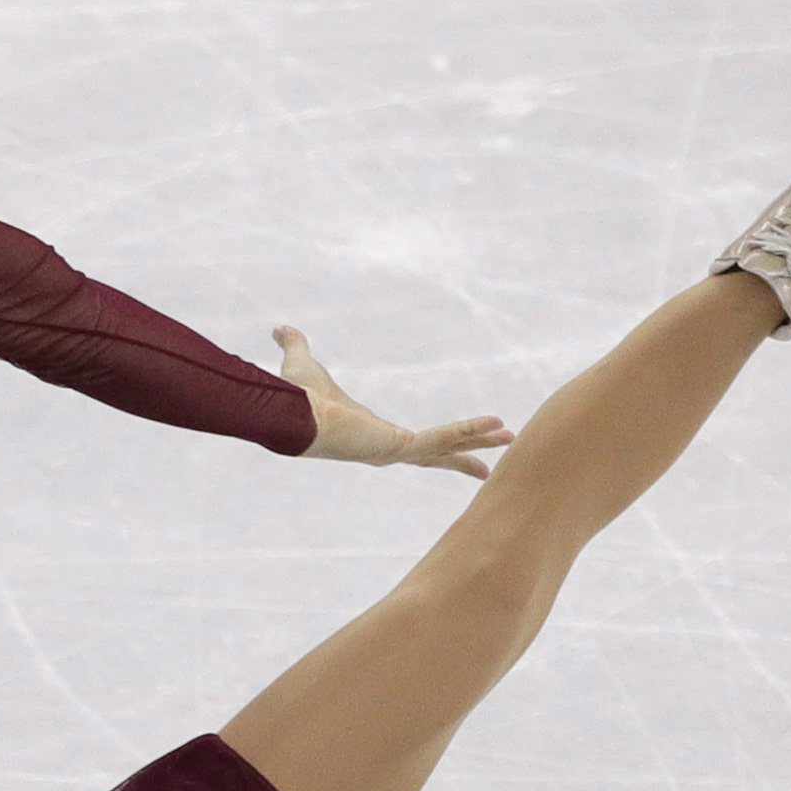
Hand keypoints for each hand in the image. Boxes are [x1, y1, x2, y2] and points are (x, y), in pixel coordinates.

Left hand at [275, 325, 511, 480]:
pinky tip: (498, 426)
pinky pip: (441, 438)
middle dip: (465, 456)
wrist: (292, 417)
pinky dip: (469, 431)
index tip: (446, 445)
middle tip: (493, 462)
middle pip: (435, 455)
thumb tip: (278, 328)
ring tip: (511, 438)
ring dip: (479, 443)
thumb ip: (295, 344)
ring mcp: (393, 452)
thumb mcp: (302, 362)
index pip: (410, 443)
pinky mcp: (397, 448)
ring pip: (445, 448)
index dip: (433, 443)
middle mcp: (384, 450)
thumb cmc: (295, 397)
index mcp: (370, 435)